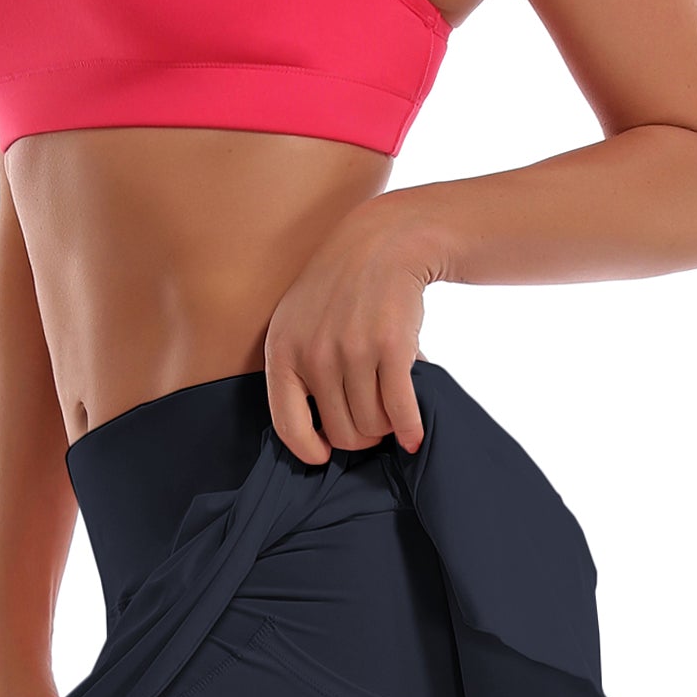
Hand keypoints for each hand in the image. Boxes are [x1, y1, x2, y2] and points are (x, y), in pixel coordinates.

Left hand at [261, 194, 438, 466]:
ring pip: (372, 425)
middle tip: (370, 422)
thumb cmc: (340, 289)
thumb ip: (298, 370)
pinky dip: (410, 429)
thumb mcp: (297, 321)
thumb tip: (316, 434)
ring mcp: (352, 351)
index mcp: (283, 352)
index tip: (324, 454)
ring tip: (388, 410)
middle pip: (340, 432)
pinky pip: (400, 410)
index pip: (288, 427)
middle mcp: (314, 355)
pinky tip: (414, 436)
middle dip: (359, 436)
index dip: (309, 450)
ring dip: (385, 427)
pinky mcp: (391, 347)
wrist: (384, 242)